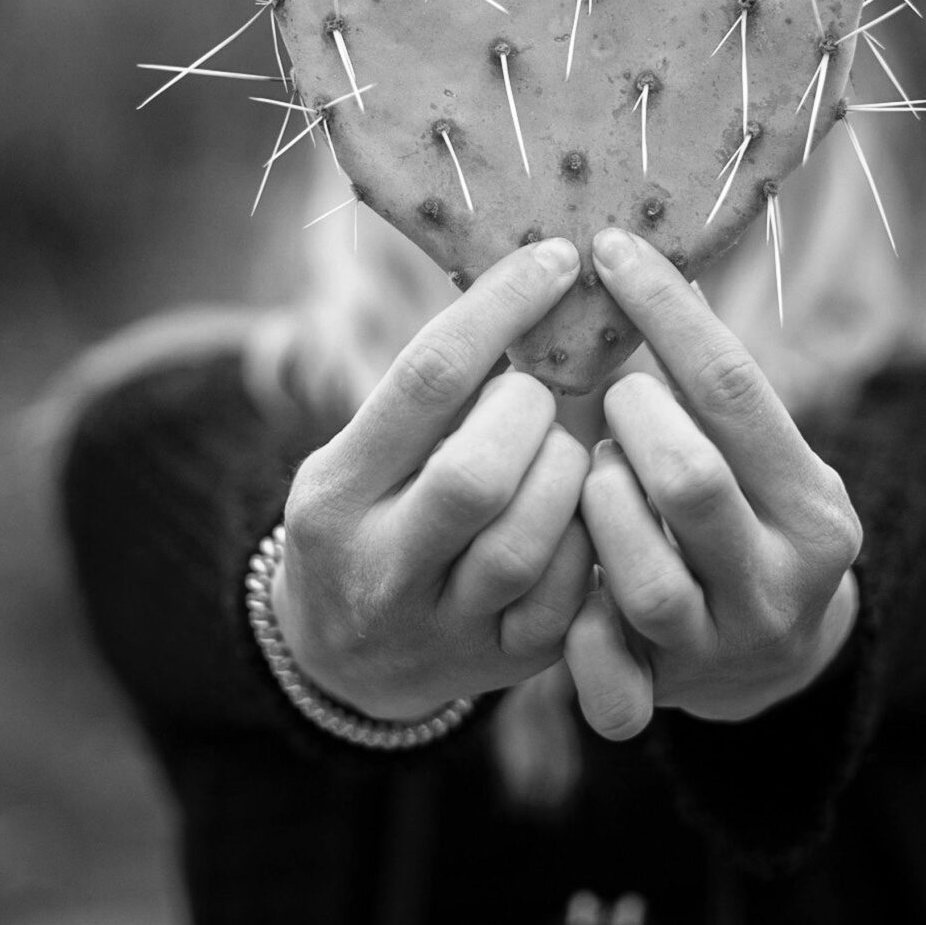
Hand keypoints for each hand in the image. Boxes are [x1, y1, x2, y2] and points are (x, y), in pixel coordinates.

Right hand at [275, 237, 595, 720]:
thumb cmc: (369, 519)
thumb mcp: (359, 455)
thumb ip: (429, 396)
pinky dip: (591, 537)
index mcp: (335, 494)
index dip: (502, 310)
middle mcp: (379, 568)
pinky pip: (569, 596)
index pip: (426, 381)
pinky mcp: (503, 664)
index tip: (556, 260)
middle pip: (476, 476)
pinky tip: (583, 507)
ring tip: (561, 450)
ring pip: (529, 542)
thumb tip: (531, 283)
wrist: (342, 663)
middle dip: (530, 414)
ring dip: (567, 474)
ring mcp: (442, 627)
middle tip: (538, 396)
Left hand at [564, 228, 862, 739]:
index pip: (734, 390)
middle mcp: (782, 582)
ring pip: (642, 576)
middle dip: (630, 420)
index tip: (608, 250)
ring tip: (592, 472)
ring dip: (597, 507)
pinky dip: (576, 627)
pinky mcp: (666, 696)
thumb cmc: (744, 511)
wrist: (771, 657)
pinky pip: (608, 673)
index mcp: (815, 507)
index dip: (665, 313)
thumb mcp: (759, 456)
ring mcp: (725, 646)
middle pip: (690, 481)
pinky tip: (565, 577)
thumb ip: (708, 392)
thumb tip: (627, 257)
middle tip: (609, 394)